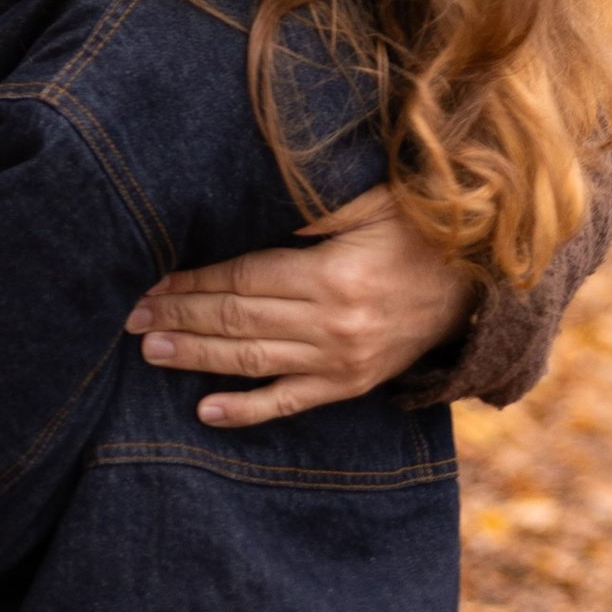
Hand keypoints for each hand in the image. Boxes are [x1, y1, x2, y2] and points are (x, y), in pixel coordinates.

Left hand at [125, 185, 473, 426]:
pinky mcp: (349, 386)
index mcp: (333, 276)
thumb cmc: (423, 232)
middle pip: (237, 321)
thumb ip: (320, 204)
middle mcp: (332, 325)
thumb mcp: (376, 201)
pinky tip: (204, 411)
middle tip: (130, 316)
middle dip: (179, 317)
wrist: (481, 290)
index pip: (244, 279)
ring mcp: (340, 362)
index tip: (152, 278)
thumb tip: (264, 201)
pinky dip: (246, 410)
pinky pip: (289, 403)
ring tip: (150, 349)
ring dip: (196, 357)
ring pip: (252, 361)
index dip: (193, 280)